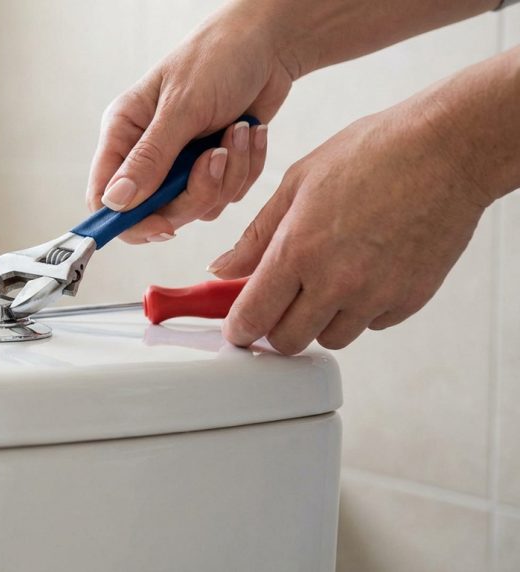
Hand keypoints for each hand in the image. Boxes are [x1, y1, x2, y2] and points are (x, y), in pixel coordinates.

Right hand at [86, 7, 296, 242]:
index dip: (130, 220)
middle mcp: (147, 153)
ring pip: (198, 207)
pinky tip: (248, 132)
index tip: (163, 226)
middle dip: (195, 193)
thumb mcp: (182, 108)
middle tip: (215, 158)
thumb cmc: (217, 59)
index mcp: (124, 133)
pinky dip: (245, 168)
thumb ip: (150, 159)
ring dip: (227, 175)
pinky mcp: (213, 168)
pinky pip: (227, 195)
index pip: (105, 197)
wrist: (269, 44)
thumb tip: (115, 202)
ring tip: (237, 130)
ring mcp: (181, 164)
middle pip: (156, 212)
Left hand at [209, 102, 487, 354]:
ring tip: (328, 278)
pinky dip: (362, 309)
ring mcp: (375, 295)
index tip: (238, 328)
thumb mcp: (298, 183)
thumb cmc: (373, 153)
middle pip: (289, 340)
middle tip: (280, 304)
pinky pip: (372, 323)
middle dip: (277, 328)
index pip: (253, 316)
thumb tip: (223, 267)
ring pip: (332, 337)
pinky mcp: (409, 300)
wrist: (447, 149)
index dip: (239, 328)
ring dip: (321, 319)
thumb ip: (257, 235)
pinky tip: (366, 270)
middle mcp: (335, 281)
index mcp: (299, 250)